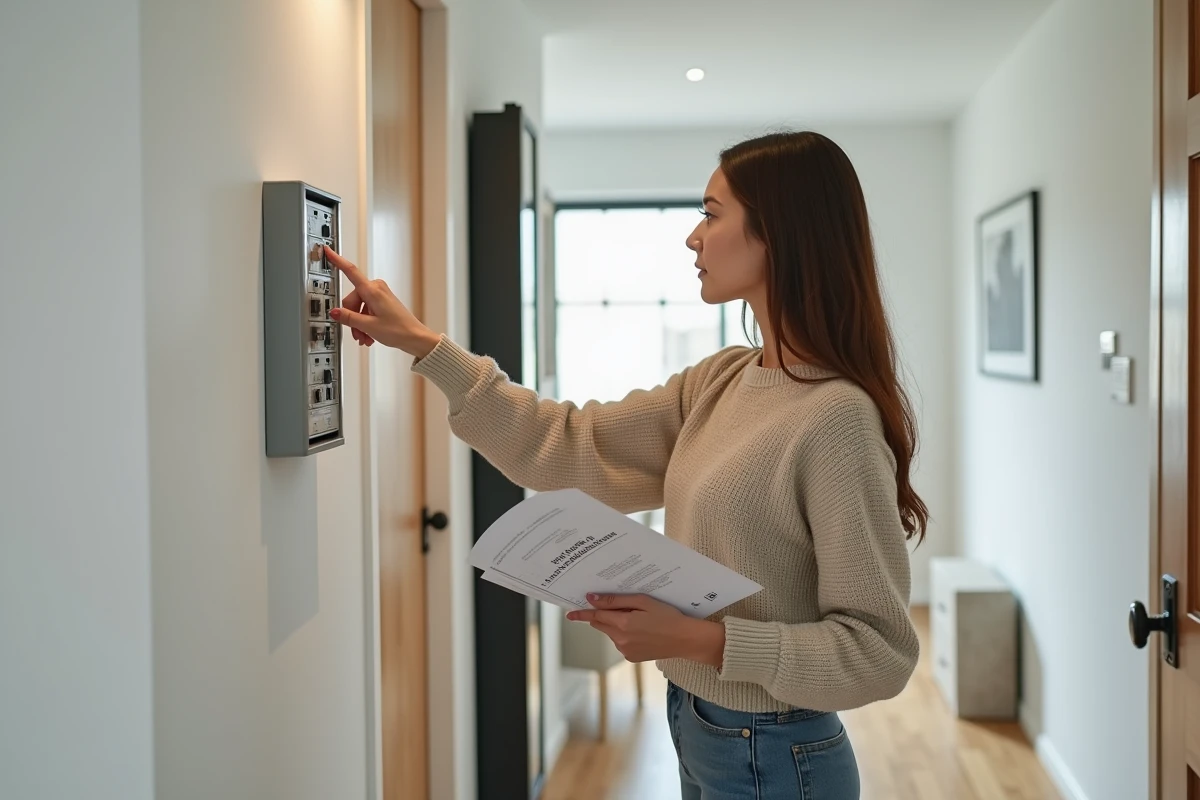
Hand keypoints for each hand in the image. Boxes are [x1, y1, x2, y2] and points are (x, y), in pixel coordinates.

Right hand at [324, 245, 440, 356]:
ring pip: (358, 308)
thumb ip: (349, 318)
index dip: (337, 260)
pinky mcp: (383, 302)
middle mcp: (376, 288)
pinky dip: (366, 324)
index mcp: (372, 290)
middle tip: (358, 333)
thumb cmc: (399, 330)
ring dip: (359, 324)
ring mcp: (380, 295)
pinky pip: (366, 310)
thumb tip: (335, 312)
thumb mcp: (368, 326)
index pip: (350, 271)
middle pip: (352, 300)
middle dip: (352, 318)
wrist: (415, 337)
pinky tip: (369, 335)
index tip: (328, 250)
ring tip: (365, 337)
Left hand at [566, 593, 725, 666]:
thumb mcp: (643, 602)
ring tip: (638, 618)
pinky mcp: (631, 657)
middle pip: (601, 625)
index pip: (595, 617)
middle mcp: (620, 640)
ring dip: (616, 624)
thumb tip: (593, 599)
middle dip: (603, 615)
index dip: (582, 614)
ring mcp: (625, 651)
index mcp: (623, 624)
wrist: (685, 639)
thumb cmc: (667, 616)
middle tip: (616, 606)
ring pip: (611, 633)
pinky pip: (620, 642)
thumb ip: (616, 601)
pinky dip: (624, 635)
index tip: (570, 613)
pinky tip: (642, 630)